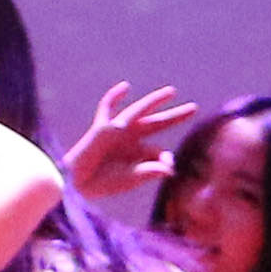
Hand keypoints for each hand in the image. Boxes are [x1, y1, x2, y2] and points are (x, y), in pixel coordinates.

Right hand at [63, 79, 198, 200]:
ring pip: (139, 111)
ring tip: (172, 92)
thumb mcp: (130, 179)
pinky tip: (125, 87)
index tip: (167, 166)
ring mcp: (117, 131)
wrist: (77, 185)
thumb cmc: (103, 184)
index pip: (158, 149)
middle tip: (193, 108)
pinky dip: (114, 97)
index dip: (165, 157)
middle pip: (156, 123)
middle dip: (174, 116)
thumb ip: (149, 172)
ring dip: (154, 101)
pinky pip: (106, 108)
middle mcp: (130, 139)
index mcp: (138, 152)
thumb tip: (170, 168)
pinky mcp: (101, 128)